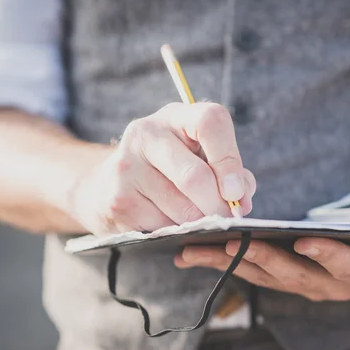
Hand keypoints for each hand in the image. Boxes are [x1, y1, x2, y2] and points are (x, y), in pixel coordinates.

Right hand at [69, 102, 255, 234]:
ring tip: (199, 222)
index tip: (237, 192)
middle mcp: (147, 133)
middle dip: (218, 206)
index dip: (230, 160)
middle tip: (226, 220)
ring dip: (200, 223)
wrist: (108, 185)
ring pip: (182, 209)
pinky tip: (172, 226)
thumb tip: (241, 199)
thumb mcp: (200, 158)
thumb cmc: (170, 170)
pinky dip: (177, 233)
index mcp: (176, 117)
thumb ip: (230, 172)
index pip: (210, 122)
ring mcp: (127, 165)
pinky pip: (163, 226)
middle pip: (195, 176)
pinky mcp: (118, 199)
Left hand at [174, 230, 349, 300]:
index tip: (308, 242)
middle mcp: (329, 285)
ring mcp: (302, 281)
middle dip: (261, 258)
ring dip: (228, 261)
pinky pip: (249, 269)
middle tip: (231, 241)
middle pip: (292, 274)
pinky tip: (192, 250)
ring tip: (193, 248)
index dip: (331, 257)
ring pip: (262, 274)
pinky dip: (221, 259)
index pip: (347, 269)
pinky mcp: (282, 273)